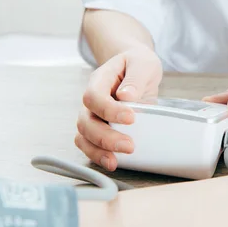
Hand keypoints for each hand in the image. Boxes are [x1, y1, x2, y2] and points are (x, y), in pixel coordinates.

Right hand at [75, 46, 162, 170]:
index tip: (131, 118)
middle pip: (85, 121)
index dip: (109, 110)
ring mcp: (93, 115)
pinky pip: (89, 145)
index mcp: (100, 80)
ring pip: (84, 136)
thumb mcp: (143, 63)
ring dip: (98, 151)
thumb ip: (136, 78)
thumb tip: (127, 96)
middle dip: (105, 137)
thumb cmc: (138, 65)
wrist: (136, 69)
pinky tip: (113, 162)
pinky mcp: (100, 129)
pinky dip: (98, 156)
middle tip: (129, 146)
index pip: (94, 96)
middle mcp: (92, 100)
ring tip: (116, 161)